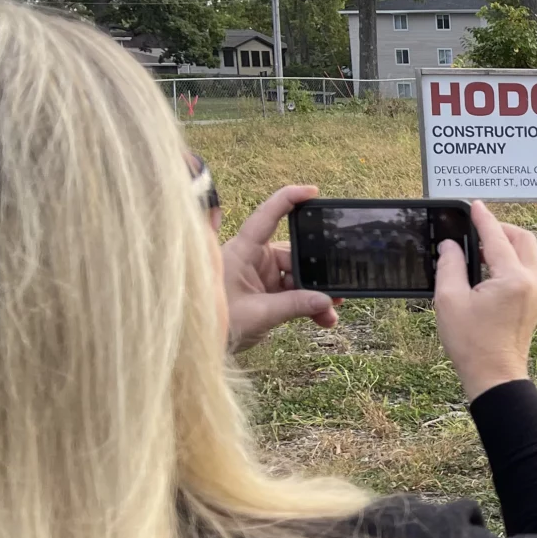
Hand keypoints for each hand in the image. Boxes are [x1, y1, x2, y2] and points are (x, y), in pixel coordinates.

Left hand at [222, 184, 339, 352]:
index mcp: (242, 251)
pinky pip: (293, 292)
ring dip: (315, 294)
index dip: (288, 199)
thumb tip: (327, 300)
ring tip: (330, 314)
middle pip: (293, 254)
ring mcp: (260, 275)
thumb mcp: (259, 314)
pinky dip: (307, 304)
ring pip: (297, 276)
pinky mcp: (266, 292)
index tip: (313, 192)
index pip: (267, 217)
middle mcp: (252, 258)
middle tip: (337, 289)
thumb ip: (294, 305)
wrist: (199, 345)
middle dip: (316, 273)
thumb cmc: (216, 323)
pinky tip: (322, 317)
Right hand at [434, 201, 536, 401]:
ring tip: (480, 250)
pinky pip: (527, 270)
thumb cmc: (471, 343)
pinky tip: (489, 269)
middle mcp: (531, 282)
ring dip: (507, 244)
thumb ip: (449, 266)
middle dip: (501, 228)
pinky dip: (511, 260)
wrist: (494, 376)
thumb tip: (450, 245)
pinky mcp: (534, 303)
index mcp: (512, 278)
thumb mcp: (449, 300)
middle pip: (523, 239)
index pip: (496, 237)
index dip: (483, 218)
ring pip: (528, 254)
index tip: (473, 205)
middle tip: (477, 229)